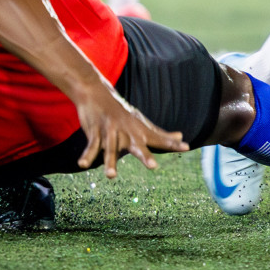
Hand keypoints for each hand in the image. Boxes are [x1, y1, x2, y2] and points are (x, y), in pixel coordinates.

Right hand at [72, 83, 187, 177]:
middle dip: (145, 156)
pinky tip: (83, 165)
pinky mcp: (95, 131)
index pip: (158, 138)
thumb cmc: (121, 112)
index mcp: (139, 130)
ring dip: (110, 163)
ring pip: (111, 150)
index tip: (186, 147)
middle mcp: (127, 132)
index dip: (171, 143)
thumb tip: (180, 136)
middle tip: (153, 167)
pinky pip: (91, 146)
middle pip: (137, 146)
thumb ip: (159, 133)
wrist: (95, 92)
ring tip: (110, 176)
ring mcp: (111, 131)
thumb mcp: (141, 122)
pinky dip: (87, 155)